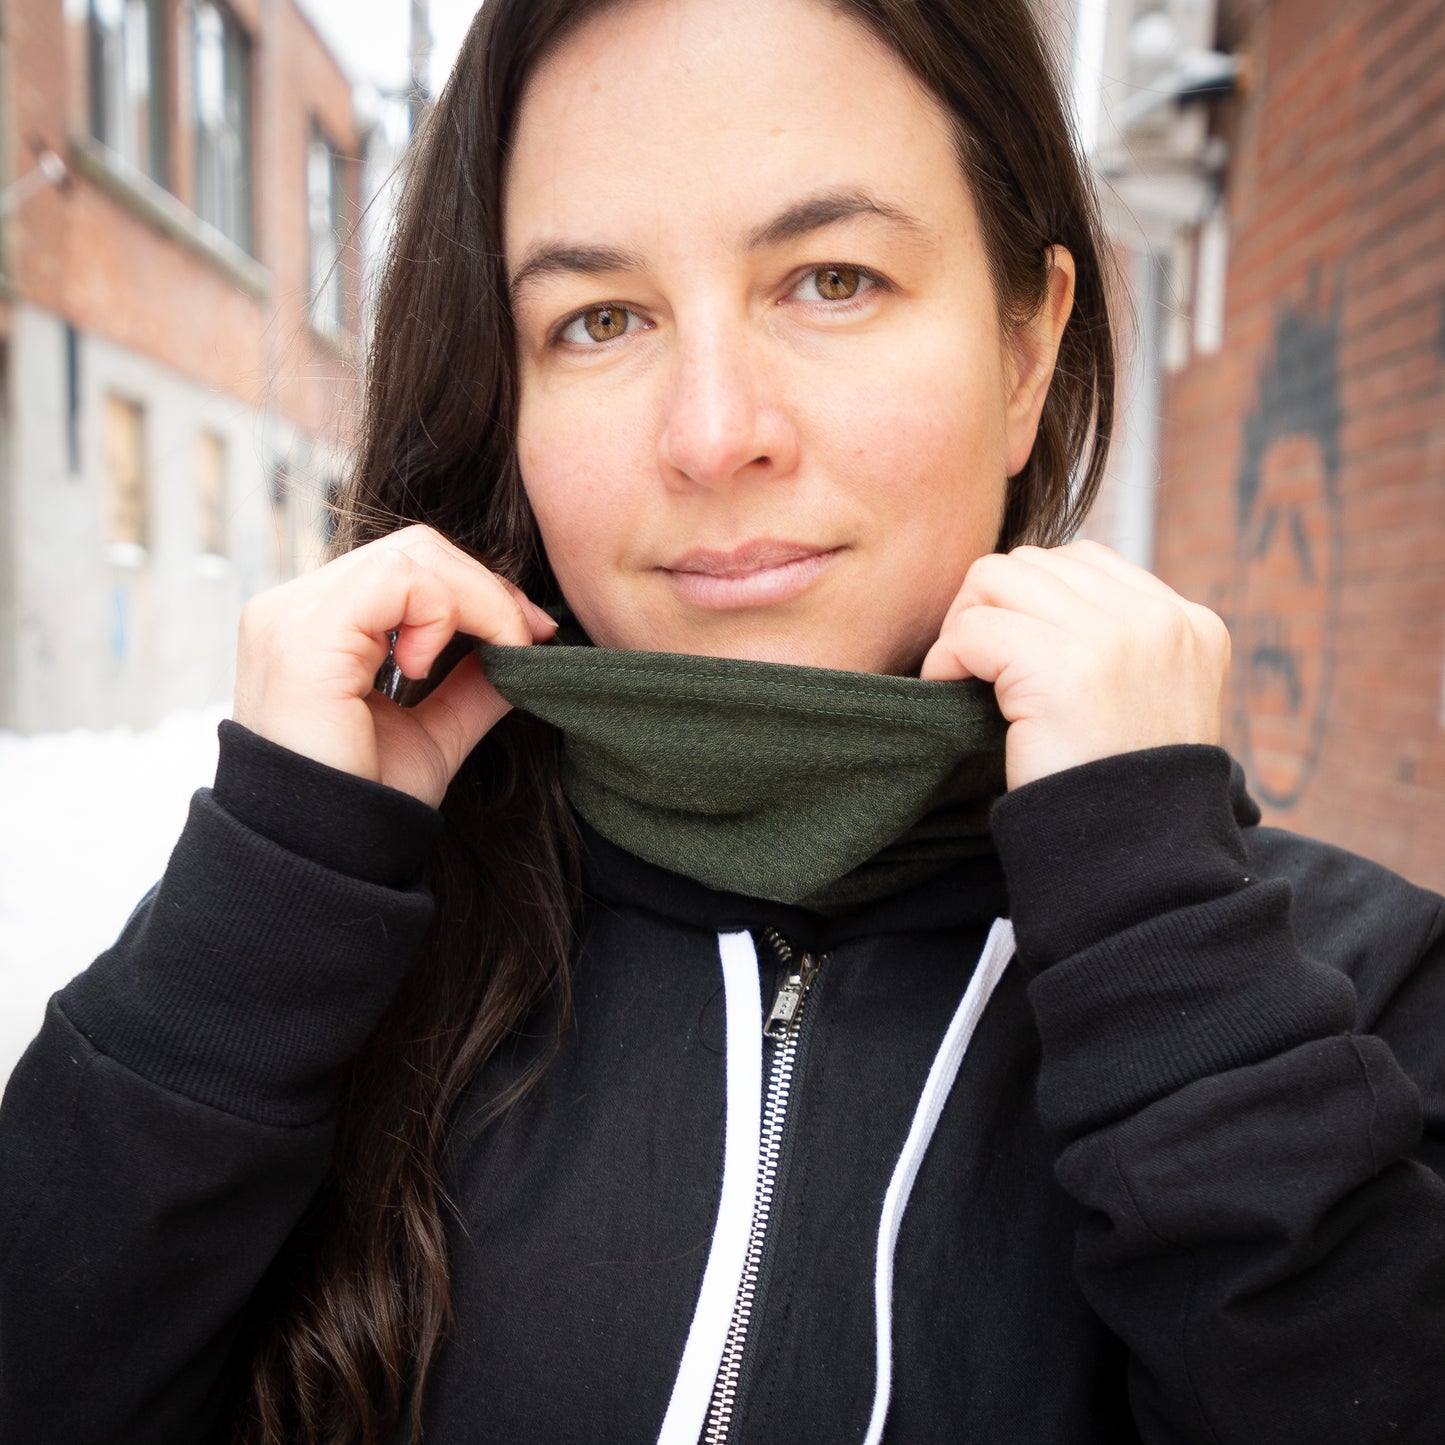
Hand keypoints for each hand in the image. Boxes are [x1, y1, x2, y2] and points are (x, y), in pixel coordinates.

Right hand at [232, 525, 556, 806]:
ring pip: (411, 557)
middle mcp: (290, 611)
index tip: (529, 631)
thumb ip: (470, 686)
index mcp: (313, 627)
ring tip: (490, 653)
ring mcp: (289, 617)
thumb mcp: (433, 732)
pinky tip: (430, 666)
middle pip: (412, 549)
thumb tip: (524, 651)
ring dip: (475, 599)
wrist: (326, 859)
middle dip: (486, 588)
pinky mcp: (304, 636)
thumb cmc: (367, 805)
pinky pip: (397, 581)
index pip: (406, 568)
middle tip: (525, 635)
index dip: (477, 588)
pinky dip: (443, 610)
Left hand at [920, 540, 1229, 790]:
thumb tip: (1027, 595)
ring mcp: (1116, 638)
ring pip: (995, 579)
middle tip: (980, 667)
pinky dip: (948, 660)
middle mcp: (1159, 620)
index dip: (1030, 601)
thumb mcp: (1144, 702)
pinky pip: (971, 630)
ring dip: (966, 627)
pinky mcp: (1063, 668)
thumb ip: (1111, 644)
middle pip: (1033, 562)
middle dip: (991, 608)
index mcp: (1188, 624)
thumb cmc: (1118, 793)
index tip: (1015, 657)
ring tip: (971, 679)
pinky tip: (957, 695)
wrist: (1133, 863)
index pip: (1084, 561)